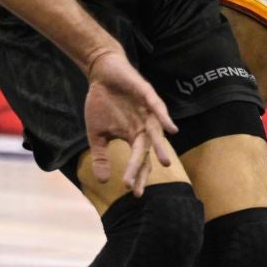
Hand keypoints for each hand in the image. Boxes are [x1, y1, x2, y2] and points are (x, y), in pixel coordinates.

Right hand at [82, 47, 177, 196]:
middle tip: (140, 185)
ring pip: (156, 132)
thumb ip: (101, 156)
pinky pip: (157, 107)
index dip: (136, 175)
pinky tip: (170, 129)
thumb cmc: (101, 102)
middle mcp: (143, 126)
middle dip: (142, 168)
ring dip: (160, 146)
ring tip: (164, 163)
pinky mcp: (146, 94)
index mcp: (132, 136)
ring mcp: (146, 111)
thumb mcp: (96, 134)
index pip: (137, 160)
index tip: (134, 193)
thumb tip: (102, 181)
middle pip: (146, 150)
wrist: (101, 73)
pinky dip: (163, 117)